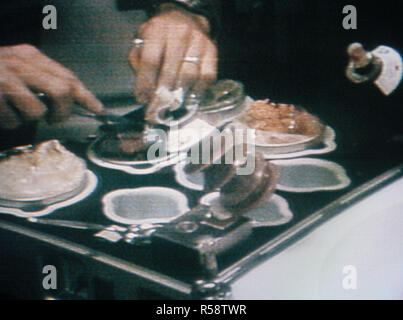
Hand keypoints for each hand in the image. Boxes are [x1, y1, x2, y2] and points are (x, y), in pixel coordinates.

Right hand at [0, 44, 103, 129]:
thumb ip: (41, 79)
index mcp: (29, 56)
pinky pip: (14, 121)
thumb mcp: (16, 68)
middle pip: (61, 91)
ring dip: (29, 118)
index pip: (67, 76)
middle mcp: (20, 63)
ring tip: (15, 111)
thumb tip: (68, 102)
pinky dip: (9, 123)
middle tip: (55, 119)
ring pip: (37, 110)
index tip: (98, 108)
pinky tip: (1, 112)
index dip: (85, 96)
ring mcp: (6, 77)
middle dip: (63, 111)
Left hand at [128, 3, 217, 122]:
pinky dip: (198, 90)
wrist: (186, 18)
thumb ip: (139, 62)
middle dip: (162, 95)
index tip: (142, 99)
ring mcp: (198, 41)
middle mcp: (179, 33)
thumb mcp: (143, 40)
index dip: (145, 84)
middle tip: (158, 109)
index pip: (150, 61)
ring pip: (188, 76)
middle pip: (169, 72)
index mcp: (157, 30)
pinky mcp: (212, 50)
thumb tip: (144, 90)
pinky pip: (206, 76)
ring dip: (179, 95)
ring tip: (173, 106)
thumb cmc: (160, 36)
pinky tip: (190, 97)